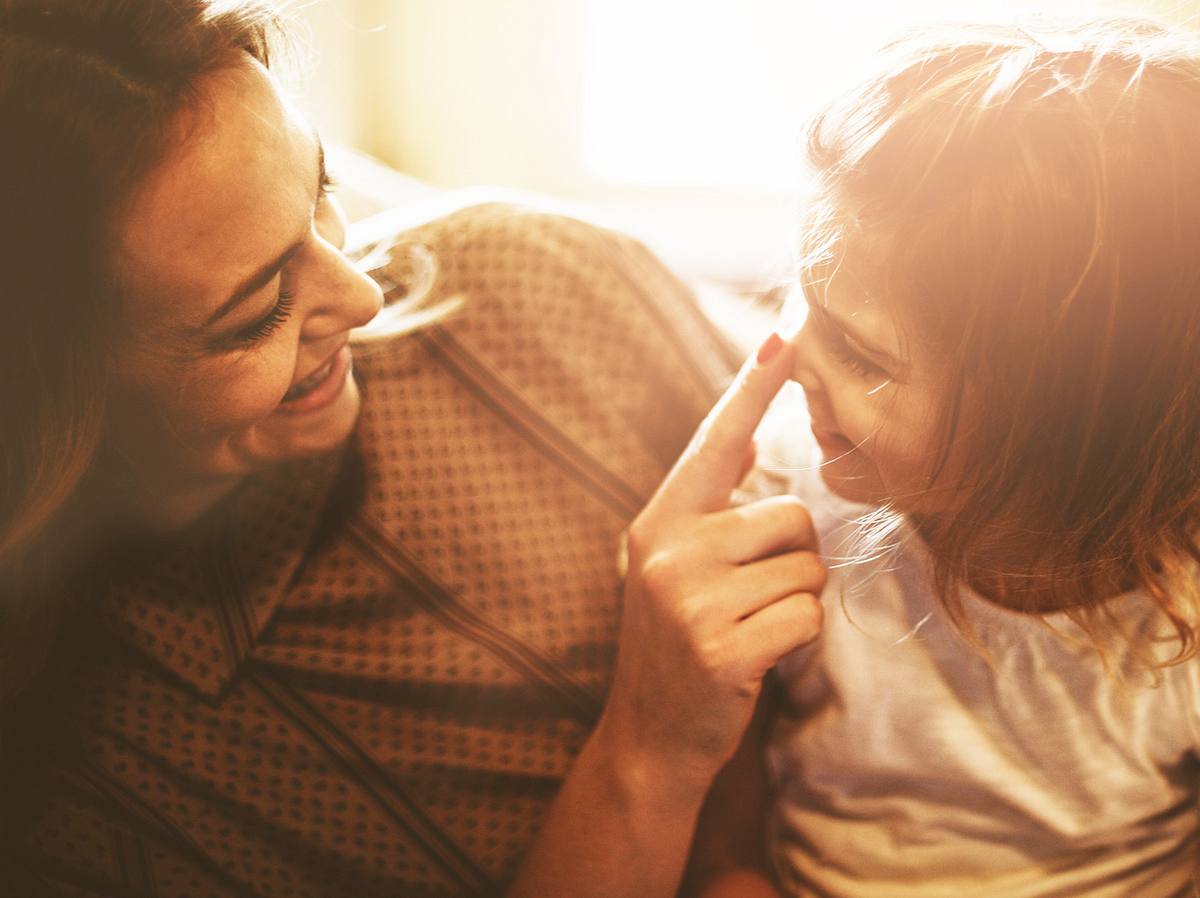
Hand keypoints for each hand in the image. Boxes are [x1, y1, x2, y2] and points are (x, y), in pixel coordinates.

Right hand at [596, 333, 824, 786]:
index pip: (715, 441)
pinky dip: (797, 642)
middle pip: (792, 516)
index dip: (753, 387)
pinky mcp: (718, 646)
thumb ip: (707, 508)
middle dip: (793, 560)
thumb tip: (744, 440)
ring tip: (749, 630)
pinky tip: (755, 661)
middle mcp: (669, 549)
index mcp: (660, 521)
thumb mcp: (673, 567)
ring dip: (795, 605)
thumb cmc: (675, 645)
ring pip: (806, 570)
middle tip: (752, 600)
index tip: (788, 333)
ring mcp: (690, 599)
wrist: (647, 738)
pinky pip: (806, 618)